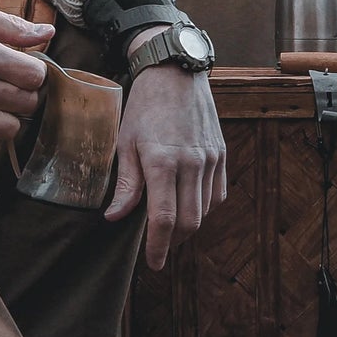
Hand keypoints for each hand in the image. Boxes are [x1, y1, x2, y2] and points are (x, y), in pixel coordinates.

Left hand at [105, 36, 226, 271]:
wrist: (176, 73)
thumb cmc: (144, 106)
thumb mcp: (126, 142)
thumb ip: (126, 184)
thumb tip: (115, 218)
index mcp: (163, 162)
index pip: (163, 219)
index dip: (158, 247)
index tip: (153, 263)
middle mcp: (191, 163)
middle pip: (189, 221)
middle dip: (173, 241)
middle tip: (158, 246)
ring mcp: (210, 159)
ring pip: (205, 211)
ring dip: (188, 225)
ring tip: (169, 224)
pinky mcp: (222, 154)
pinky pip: (217, 194)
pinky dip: (204, 207)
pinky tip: (188, 204)